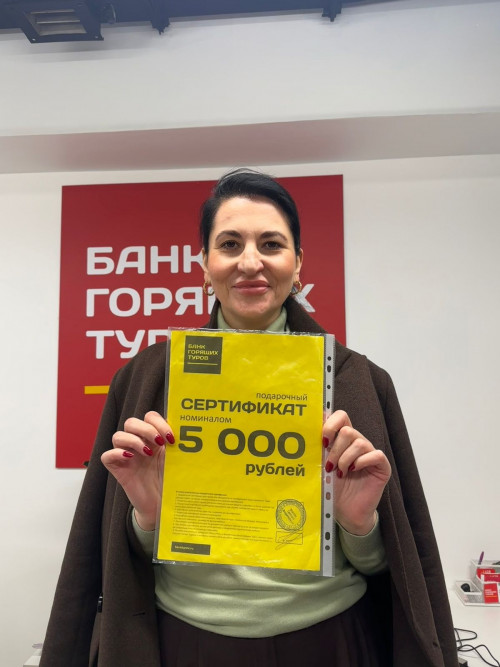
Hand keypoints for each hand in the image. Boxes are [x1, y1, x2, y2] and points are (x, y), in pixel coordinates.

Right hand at [101, 411, 174, 530]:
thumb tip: (187, 429)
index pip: (149, 417)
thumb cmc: (169, 479)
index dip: (158, 422)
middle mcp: (137, 443)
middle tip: (159, 442)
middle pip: (131, 422)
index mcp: (152, 437)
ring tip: (148, 453)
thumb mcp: (176, 458)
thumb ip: (178, 443)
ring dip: (133, 440)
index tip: (171, 437)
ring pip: (118, 435)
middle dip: (146, 429)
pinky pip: (107, 455)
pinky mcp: (117, 468)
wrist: (162, 503)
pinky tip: (130, 458)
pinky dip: (117, 453)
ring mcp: (126, 455)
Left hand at [322, 410, 390, 535]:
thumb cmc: (333, 490)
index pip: (341, 417)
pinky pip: (375, 454)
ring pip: (359, 442)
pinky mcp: (382, 466)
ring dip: (345, 459)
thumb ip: (318, 450)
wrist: (346, 513)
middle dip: (335, 448)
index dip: (330, 424)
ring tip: (340, 473)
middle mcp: (358, 443)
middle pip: (348, 430)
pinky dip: (362, 462)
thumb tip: (306, 433)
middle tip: (329, 466)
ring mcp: (371, 453)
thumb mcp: (321, 468)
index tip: (322, 440)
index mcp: (343, 440)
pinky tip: (354, 471)